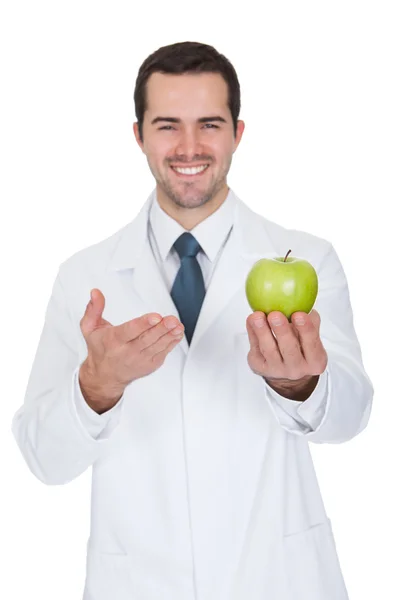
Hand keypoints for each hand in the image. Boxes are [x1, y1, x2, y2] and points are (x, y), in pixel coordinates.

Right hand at [79, 289, 184, 410]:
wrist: (105, 375)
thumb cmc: (99, 348)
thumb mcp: (89, 328)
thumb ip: (93, 309)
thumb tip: (95, 292)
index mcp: (113, 341)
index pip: (129, 331)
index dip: (143, 324)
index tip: (156, 316)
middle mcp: (127, 352)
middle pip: (147, 339)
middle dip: (161, 329)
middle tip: (172, 320)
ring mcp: (140, 360)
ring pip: (157, 346)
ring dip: (169, 335)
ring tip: (177, 325)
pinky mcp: (150, 364)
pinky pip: (163, 352)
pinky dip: (172, 342)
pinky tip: (177, 333)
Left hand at [246, 309, 327, 384]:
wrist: (286, 371)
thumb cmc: (301, 349)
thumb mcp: (312, 337)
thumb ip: (310, 321)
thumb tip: (304, 301)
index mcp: (315, 361)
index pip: (312, 344)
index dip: (306, 329)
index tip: (299, 314)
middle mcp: (297, 369)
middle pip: (289, 349)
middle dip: (281, 331)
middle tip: (275, 315)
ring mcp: (277, 369)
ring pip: (269, 350)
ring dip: (262, 331)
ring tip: (257, 316)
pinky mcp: (260, 367)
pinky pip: (255, 348)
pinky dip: (252, 332)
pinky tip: (251, 320)